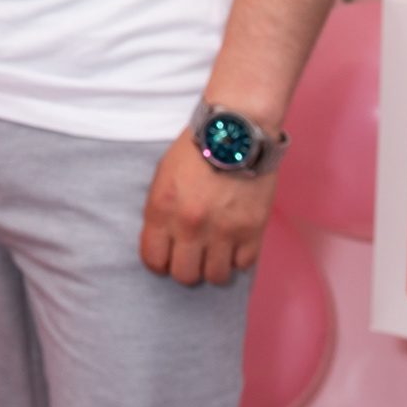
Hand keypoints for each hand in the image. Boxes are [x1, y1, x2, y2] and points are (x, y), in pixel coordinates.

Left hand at [139, 131, 276, 287]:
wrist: (237, 129)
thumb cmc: (199, 148)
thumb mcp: (164, 176)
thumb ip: (160, 211)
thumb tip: (163, 242)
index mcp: (162, 209)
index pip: (154, 259)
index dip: (161, 263)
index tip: (169, 258)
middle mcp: (190, 225)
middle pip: (184, 275)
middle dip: (188, 268)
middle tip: (195, 256)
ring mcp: (223, 230)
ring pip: (215, 276)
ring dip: (215, 267)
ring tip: (218, 251)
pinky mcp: (252, 229)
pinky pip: (244, 264)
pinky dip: (240, 257)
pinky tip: (237, 243)